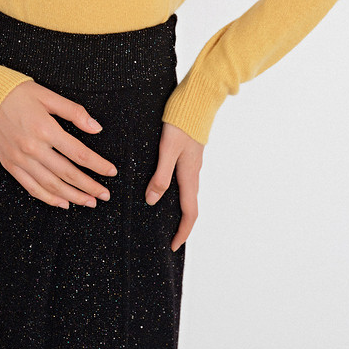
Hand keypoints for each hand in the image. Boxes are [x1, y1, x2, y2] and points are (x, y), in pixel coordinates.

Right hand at [0, 80, 117, 209]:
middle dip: (89, 186)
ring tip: (89, 202)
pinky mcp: (10, 165)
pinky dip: (48, 198)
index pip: (78, 153)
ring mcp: (20, 159)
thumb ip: (74, 112)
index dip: (97, 165)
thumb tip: (96, 127)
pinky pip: (31, 187)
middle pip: (67, 173)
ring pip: (51, 185)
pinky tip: (62, 203)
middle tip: (105, 194)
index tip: (111, 172)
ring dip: (72, 196)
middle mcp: (33, 148)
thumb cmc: (17, 94)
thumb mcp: (48, 95)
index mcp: (45, 129)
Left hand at [145, 122, 203, 251]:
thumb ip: (160, 175)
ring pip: (187, 193)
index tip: (173, 247)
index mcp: (189, 175)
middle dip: (181, 225)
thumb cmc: (180, 123)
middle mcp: (193, 172)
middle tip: (169, 238)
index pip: (189, 213)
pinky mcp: (189, 154)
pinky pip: (184, 181)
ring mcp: (192, 164)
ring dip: (180, 210)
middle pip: (190, 206)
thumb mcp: (167, 150)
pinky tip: (164, 188)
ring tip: (164, 218)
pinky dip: (177, 193)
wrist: (196, 100)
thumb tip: (152, 201)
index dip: (183, 232)